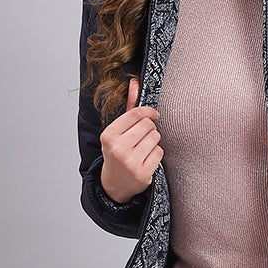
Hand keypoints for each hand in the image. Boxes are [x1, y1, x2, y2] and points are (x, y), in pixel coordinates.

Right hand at [98, 76, 162, 202]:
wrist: (114, 184)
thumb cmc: (118, 152)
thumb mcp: (118, 130)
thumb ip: (129, 107)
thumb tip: (135, 83)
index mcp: (108, 135)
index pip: (136, 114)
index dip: (149, 111)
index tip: (153, 114)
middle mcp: (118, 149)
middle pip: (148, 125)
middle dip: (149, 129)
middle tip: (142, 137)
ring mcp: (130, 162)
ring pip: (155, 138)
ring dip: (153, 141)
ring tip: (143, 148)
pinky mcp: (142, 173)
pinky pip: (159, 152)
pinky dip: (156, 154)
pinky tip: (146, 159)